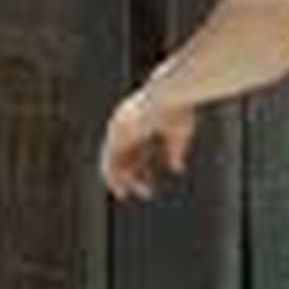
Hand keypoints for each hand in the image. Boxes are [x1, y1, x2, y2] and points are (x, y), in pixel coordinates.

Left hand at [100, 79, 196, 202]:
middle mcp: (126, 124)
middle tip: (146, 192)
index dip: (145, 167)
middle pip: (126, 156)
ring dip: (121, 180)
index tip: (152, 182)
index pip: (139, 149)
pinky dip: (113, 178)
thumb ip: (176, 151)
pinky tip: (122, 190)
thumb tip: (177, 169)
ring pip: (115, 161)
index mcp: (142, 120)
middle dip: (134, 175)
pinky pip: (109, 162)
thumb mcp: (179, 133)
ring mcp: (119, 128)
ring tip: (126, 195)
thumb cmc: (178, 107)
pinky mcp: (116, 135)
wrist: (170, 93)